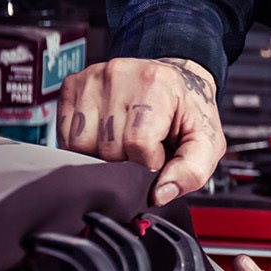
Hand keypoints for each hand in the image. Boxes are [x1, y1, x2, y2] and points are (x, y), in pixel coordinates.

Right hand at [60, 57, 224, 205]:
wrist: (174, 81)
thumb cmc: (188, 111)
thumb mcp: (206, 141)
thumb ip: (192, 171)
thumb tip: (160, 195)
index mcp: (156, 84)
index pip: (137, 143)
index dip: (149, 160)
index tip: (159, 152)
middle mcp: (119, 75)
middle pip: (106, 147)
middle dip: (126, 159)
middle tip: (143, 146)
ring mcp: (92, 78)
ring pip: (79, 145)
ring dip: (101, 154)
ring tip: (123, 140)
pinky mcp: (72, 85)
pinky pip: (64, 135)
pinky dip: (83, 144)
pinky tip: (105, 134)